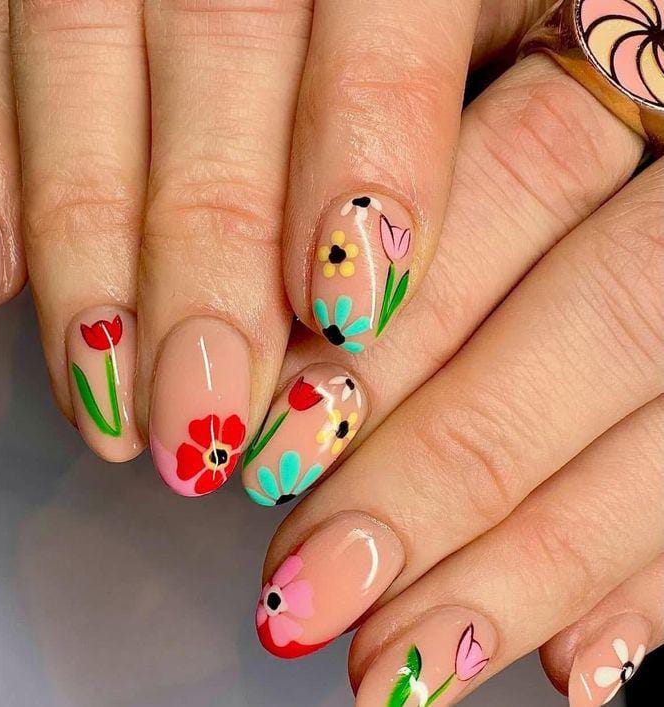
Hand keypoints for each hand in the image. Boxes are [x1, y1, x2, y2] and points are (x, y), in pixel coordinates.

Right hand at [0, 0, 552, 472]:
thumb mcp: (484, 11)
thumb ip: (438, 111)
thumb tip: (376, 296)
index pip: (377, 35)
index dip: (362, 172)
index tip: (348, 324)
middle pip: (215, 73)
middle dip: (205, 270)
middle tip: (206, 423)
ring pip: (77, 75)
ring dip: (86, 262)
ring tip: (104, 404)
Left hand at [252, 50, 662, 706]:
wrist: (650, 89)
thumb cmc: (544, 77)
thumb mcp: (480, 61)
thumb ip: (422, 167)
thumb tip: (312, 322)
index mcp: (634, 59)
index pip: (509, 193)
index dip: (392, 333)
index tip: (274, 445)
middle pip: (590, 330)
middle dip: (441, 472)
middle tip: (315, 584)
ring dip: (530, 563)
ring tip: (403, 661)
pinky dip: (650, 578)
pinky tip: (579, 668)